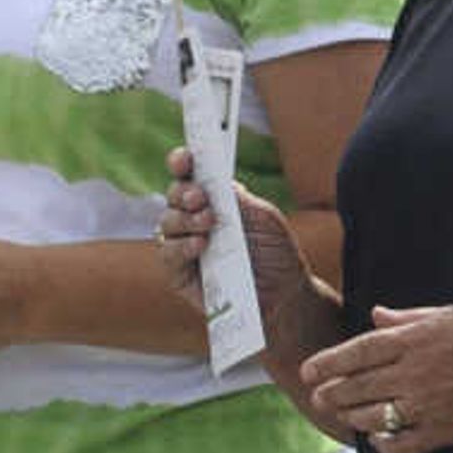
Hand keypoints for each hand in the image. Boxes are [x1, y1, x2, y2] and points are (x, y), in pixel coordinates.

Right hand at [158, 146, 328, 376]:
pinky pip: (168, 255)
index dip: (182, 163)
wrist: (285, 294)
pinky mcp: (179, 274)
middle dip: (183, 192)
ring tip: (208, 222)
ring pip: (166, 223)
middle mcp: (193, 220)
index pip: (190, 176)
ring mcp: (183, 246)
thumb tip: (216, 180)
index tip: (185, 158)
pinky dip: (181, 246)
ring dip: (184, 219)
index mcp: (213, 200)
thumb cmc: (276, 252)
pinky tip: (199, 244)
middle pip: (173, 196)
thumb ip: (240, 199)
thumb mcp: (265, 219)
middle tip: (201, 198)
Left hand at [298, 302, 452, 452]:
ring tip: (343, 414)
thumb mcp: (451, 314)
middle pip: (356, 387)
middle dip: (331, 393)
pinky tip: (378, 437)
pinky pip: (401, 445)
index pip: (357, 353)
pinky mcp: (443, 431)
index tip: (309, 371)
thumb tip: (376, 316)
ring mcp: (428, 406)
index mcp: (415, 341)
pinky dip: (383, 443)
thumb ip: (408, 319)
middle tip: (319, 396)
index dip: (327, 362)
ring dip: (351, 417)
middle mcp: (415, 374)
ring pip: (372, 417)